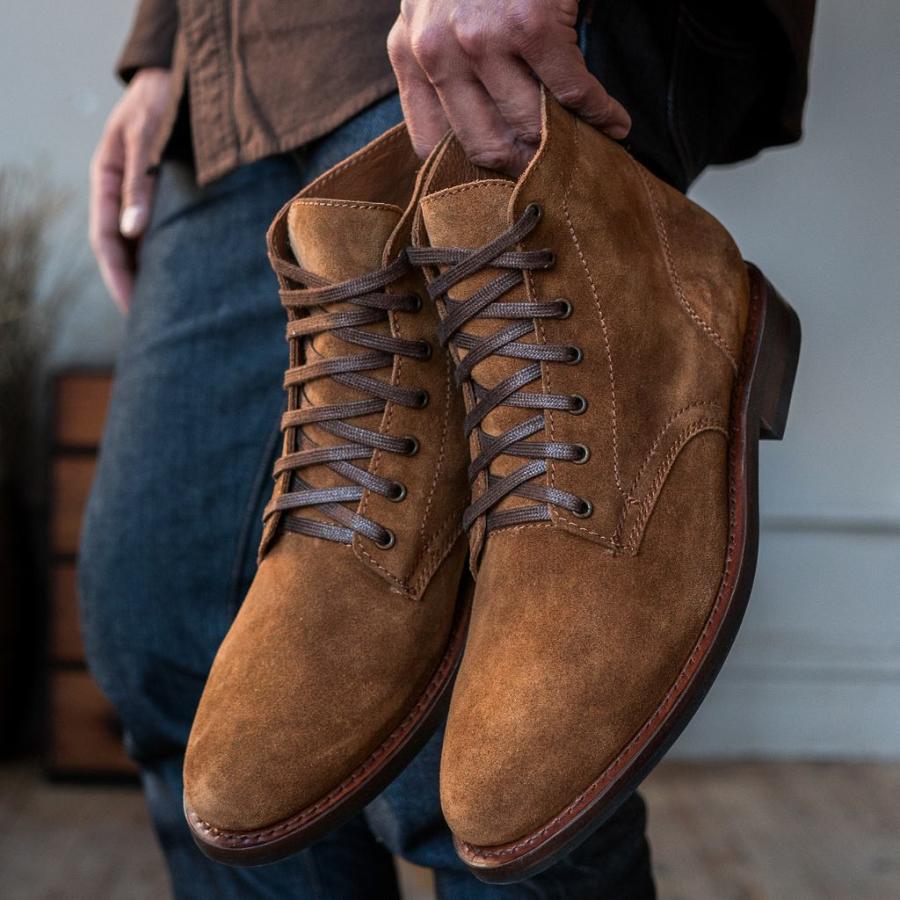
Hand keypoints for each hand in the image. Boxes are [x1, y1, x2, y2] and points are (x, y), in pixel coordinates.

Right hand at [89, 68, 170, 310]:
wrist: (176, 76)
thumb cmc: (160, 101)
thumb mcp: (146, 137)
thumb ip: (139, 182)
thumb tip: (132, 232)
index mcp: (106, 179)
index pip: (105, 240)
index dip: (117, 277)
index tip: (133, 308)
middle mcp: (119, 191)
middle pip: (120, 250)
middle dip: (131, 287)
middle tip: (148, 326)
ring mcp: (139, 193)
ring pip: (138, 245)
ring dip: (148, 277)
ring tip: (164, 313)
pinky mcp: (161, 194)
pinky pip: (158, 233)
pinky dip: (165, 257)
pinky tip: (180, 279)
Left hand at [388, 0, 630, 174]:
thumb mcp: (431, 11)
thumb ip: (437, 65)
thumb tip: (478, 133)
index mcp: (408, 54)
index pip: (432, 147)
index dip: (472, 175)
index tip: (505, 185)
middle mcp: (437, 53)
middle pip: (485, 147)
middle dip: (526, 168)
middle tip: (556, 175)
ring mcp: (482, 40)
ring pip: (529, 126)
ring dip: (567, 146)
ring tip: (591, 150)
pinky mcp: (529, 25)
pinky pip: (572, 94)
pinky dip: (600, 115)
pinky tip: (614, 123)